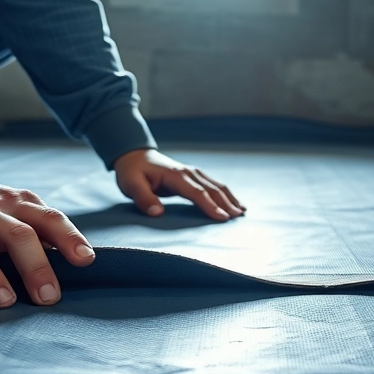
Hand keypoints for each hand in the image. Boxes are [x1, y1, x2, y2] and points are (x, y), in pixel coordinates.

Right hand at [0, 173, 94, 307]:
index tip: (88, 260)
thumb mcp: (3, 213)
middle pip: (41, 227)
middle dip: (56, 259)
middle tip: (59, 293)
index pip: (54, 219)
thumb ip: (27, 233)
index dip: (73, 238)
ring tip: (42, 298)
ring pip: (15, 237)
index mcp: (23, 203)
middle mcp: (6, 205)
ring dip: (32, 268)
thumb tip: (58, 269)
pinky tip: (0, 297)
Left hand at [114, 148, 244, 220]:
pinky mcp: (194, 176)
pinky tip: (235, 203)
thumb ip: (143, 198)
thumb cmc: (132, 172)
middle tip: (237, 218)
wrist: (134, 156)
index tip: (222, 217)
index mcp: (175, 175)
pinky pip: (214, 185)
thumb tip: (157, 213)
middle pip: (212, 189)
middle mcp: (188, 172)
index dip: (210, 205)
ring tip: (241, 212)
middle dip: (226, 203)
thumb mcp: (131, 185)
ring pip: (216, 185)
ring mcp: (193, 172)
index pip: (197, 192)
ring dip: (230, 198)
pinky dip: (226, 194)